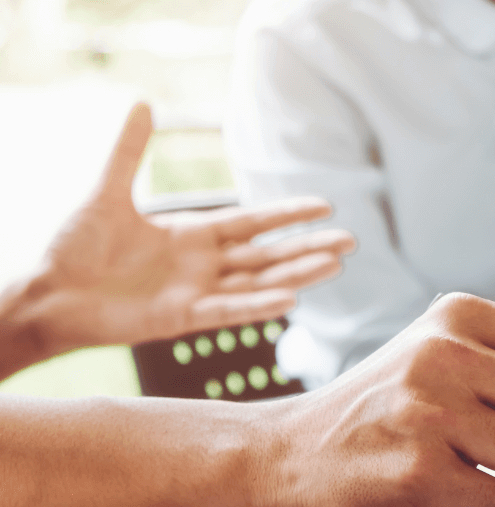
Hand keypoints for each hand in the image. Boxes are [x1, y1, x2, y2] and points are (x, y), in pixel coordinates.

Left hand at [29, 103, 355, 354]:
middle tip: (351, 242)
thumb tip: (142, 102)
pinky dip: (257, 307)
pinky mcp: (180, 319)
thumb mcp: (106, 192)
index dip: (286, 214)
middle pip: (267, 256)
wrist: (48, 293)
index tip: (325, 206)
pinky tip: (291, 300)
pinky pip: (228, 312)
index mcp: (191, 236)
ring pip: (258, 283)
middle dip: (308, 248)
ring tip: (336, 265)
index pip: (252, 224)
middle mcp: (202, 266)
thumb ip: (130, 152)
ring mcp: (196, 293)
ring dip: (297, 275)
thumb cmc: (73, 248)